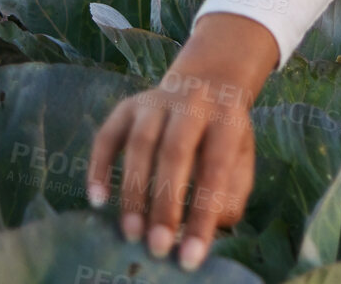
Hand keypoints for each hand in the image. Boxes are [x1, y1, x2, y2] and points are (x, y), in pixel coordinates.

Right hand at [87, 12, 278, 270]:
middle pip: (175, 152)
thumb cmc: (224, 135)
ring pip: (140, 144)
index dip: (203, 215)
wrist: (208, 82)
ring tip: (132, 233)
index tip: (190, 257)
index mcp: (227, 119)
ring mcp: (156, 102)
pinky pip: (107, 136)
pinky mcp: (127, 107)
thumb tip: (210, 226)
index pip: (216, 170)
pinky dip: (99, 167)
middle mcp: (192, 104)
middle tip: (157, 247)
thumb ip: (232, 192)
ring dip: (133, 192)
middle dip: (165, 205)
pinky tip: (98, 198)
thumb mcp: (241, 157)